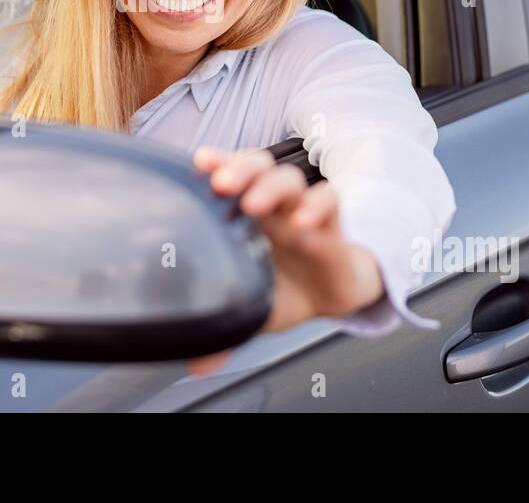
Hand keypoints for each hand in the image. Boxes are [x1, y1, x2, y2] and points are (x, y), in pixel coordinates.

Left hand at [184, 145, 384, 376]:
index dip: (215, 165)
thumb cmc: (284, 287)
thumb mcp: (250, 308)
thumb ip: (224, 330)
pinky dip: (316, 206)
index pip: (229, 175)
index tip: (198, 164)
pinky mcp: (333, 227)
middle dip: (238, 169)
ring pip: (289, 180)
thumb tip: (196, 364)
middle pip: (256, 168)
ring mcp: (302, 211)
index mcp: (245, 213)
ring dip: (270, 187)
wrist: (330, 293)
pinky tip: (302, 222)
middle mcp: (272, 205)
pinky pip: (329, 202)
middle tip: (221, 183)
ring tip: (254, 205)